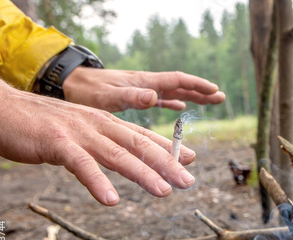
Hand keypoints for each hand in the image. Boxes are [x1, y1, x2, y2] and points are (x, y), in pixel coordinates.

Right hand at [0, 73, 195, 205]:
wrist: (3, 109)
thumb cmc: (45, 125)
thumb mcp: (83, 131)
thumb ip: (108, 141)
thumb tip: (130, 156)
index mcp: (106, 123)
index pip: (143, 136)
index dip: (169, 148)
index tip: (192, 160)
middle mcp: (99, 126)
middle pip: (139, 146)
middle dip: (167, 164)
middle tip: (188, 181)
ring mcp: (80, 133)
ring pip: (118, 155)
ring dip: (142, 174)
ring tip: (163, 191)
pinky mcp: (57, 143)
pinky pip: (81, 165)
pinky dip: (97, 182)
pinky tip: (110, 200)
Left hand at [63, 68, 225, 111]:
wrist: (71, 85)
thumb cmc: (87, 92)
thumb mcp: (109, 97)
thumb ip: (132, 97)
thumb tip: (156, 96)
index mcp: (144, 83)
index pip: (177, 80)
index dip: (197, 85)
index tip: (214, 90)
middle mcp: (147, 84)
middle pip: (180, 85)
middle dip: (201, 91)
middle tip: (221, 97)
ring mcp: (142, 89)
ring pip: (173, 91)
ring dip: (192, 96)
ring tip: (210, 101)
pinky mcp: (136, 96)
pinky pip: (161, 98)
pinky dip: (174, 102)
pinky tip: (180, 107)